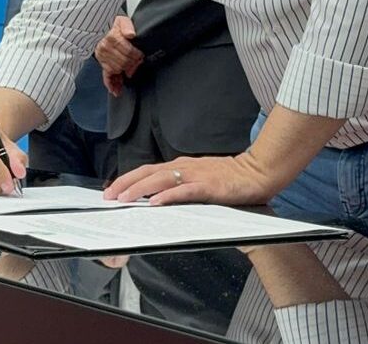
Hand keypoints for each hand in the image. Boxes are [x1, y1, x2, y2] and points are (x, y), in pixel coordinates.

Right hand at [95, 15, 143, 95]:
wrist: (99, 28)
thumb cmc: (112, 25)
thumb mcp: (122, 20)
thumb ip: (127, 26)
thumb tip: (131, 34)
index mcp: (112, 38)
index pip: (128, 51)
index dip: (136, 55)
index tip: (141, 55)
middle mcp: (105, 48)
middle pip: (123, 62)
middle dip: (132, 63)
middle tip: (138, 62)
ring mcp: (103, 57)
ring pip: (116, 69)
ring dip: (125, 72)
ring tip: (131, 71)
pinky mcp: (102, 63)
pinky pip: (105, 75)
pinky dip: (111, 84)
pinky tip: (116, 91)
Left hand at [103, 153, 275, 206]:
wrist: (258, 172)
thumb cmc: (231, 178)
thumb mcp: (201, 179)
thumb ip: (182, 185)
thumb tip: (159, 197)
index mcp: (182, 166)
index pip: (149, 170)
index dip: (129, 179)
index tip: (112, 189)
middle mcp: (185, 167)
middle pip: (149, 173)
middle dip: (126, 183)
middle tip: (109, 195)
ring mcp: (197, 175)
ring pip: (161, 179)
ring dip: (140, 189)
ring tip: (124, 198)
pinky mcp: (209, 186)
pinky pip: (184, 191)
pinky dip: (169, 195)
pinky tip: (156, 202)